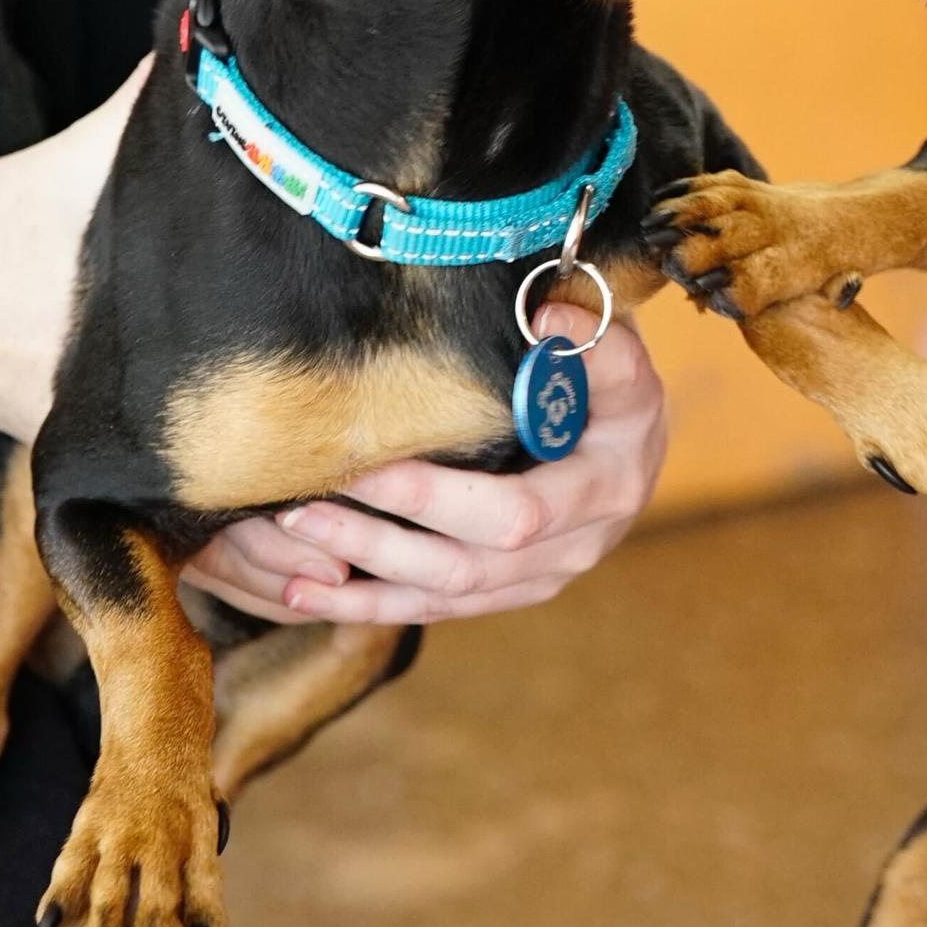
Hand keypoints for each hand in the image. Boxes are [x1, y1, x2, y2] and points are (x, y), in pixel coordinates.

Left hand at [182, 308, 667, 624]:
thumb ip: (590, 335)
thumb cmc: (616, 388)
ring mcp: (541, 579)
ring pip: (444, 597)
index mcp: (604, 491)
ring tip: (291, 553)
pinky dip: (368, 605)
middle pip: (466, 566)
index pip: (514, 513)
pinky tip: (306, 595)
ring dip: (362, 580)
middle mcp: (576, 548)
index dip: (432, 498)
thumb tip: (545, 318)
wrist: (635, 444)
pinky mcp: (509, 591)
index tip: (361, 461)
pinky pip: (435, 608)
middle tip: (301, 508)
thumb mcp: (621, 355)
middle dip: (376, 542)